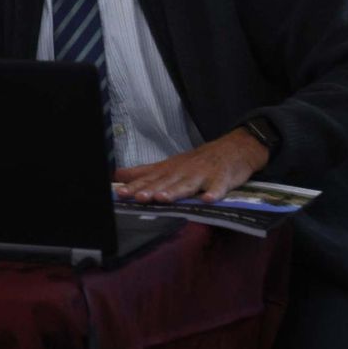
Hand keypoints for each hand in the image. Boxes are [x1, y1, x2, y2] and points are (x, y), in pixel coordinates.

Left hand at [112, 128, 269, 202]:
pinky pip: (218, 188)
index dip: (134, 187)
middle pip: (165, 183)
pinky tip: (207, 199)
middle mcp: (182, 173)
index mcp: (168, 171)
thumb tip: (116, 175)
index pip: (148, 180)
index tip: (120, 193)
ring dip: (175, 192)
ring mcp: (202, 176)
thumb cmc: (195, 162)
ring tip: (163, 198)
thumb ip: (142, 173)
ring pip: (187, 185)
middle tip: (138, 197)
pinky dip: (214, 193)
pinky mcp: (221, 180)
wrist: (231, 149)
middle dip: (151, 190)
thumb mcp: (167, 166)